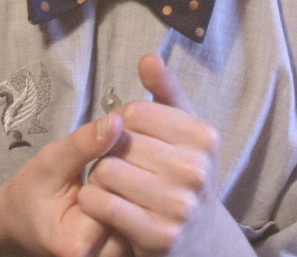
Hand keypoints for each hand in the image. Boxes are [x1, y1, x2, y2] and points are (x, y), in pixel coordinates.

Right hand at [0, 111, 129, 256]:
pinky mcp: (125, 250)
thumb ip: (83, 144)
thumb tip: (116, 122)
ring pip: (142, 211)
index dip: (107, 167)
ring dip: (131, 187)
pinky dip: (133, 198)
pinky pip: (142, 218)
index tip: (92, 161)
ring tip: (108, 180)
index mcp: (76, 243)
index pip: (112, 194)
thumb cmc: (33, 192)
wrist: (24, 221)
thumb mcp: (50, 162)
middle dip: (124, 177)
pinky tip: (117, 188)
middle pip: (133, 205)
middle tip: (102, 169)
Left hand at [78, 56, 234, 255]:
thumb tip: (147, 58)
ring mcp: (180, 206)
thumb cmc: (182, 173)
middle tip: (121, 166)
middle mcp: (197, 171)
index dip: (120, 122)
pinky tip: (102, 204)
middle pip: (120, 141)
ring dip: (98, 178)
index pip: (135, 111)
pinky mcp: (159, 236)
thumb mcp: (183, 130)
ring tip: (114, 185)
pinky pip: (102, 204)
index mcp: (205, 137)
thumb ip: (165, 91)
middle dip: (110, 151)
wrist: (198, 239)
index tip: (128, 137)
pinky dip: (92, 202)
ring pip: (106, 171)